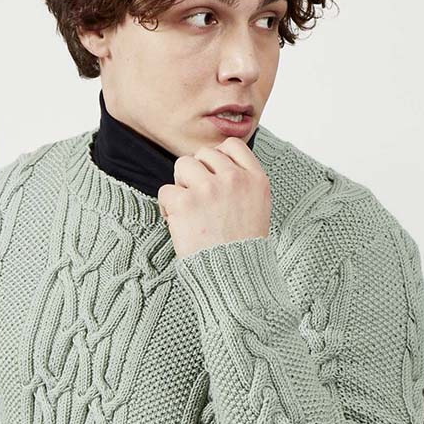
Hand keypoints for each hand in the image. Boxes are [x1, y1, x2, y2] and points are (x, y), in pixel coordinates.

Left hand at [157, 137, 270, 260]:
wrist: (234, 277)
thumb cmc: (242, 248)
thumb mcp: (258, 208)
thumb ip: (243, 183)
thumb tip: (217, 165)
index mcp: (255, 179)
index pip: (232, 146)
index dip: (218, 158)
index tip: (214, 177)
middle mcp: (234, 179)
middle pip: (203, 154)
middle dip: (198, 173)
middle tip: (201, 201)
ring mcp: (209, 188)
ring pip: (182, 166)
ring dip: (181, 185)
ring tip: (189, 209)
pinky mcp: (185, 202)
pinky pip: (165, 190)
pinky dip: (167, 207)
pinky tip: (179, 222)